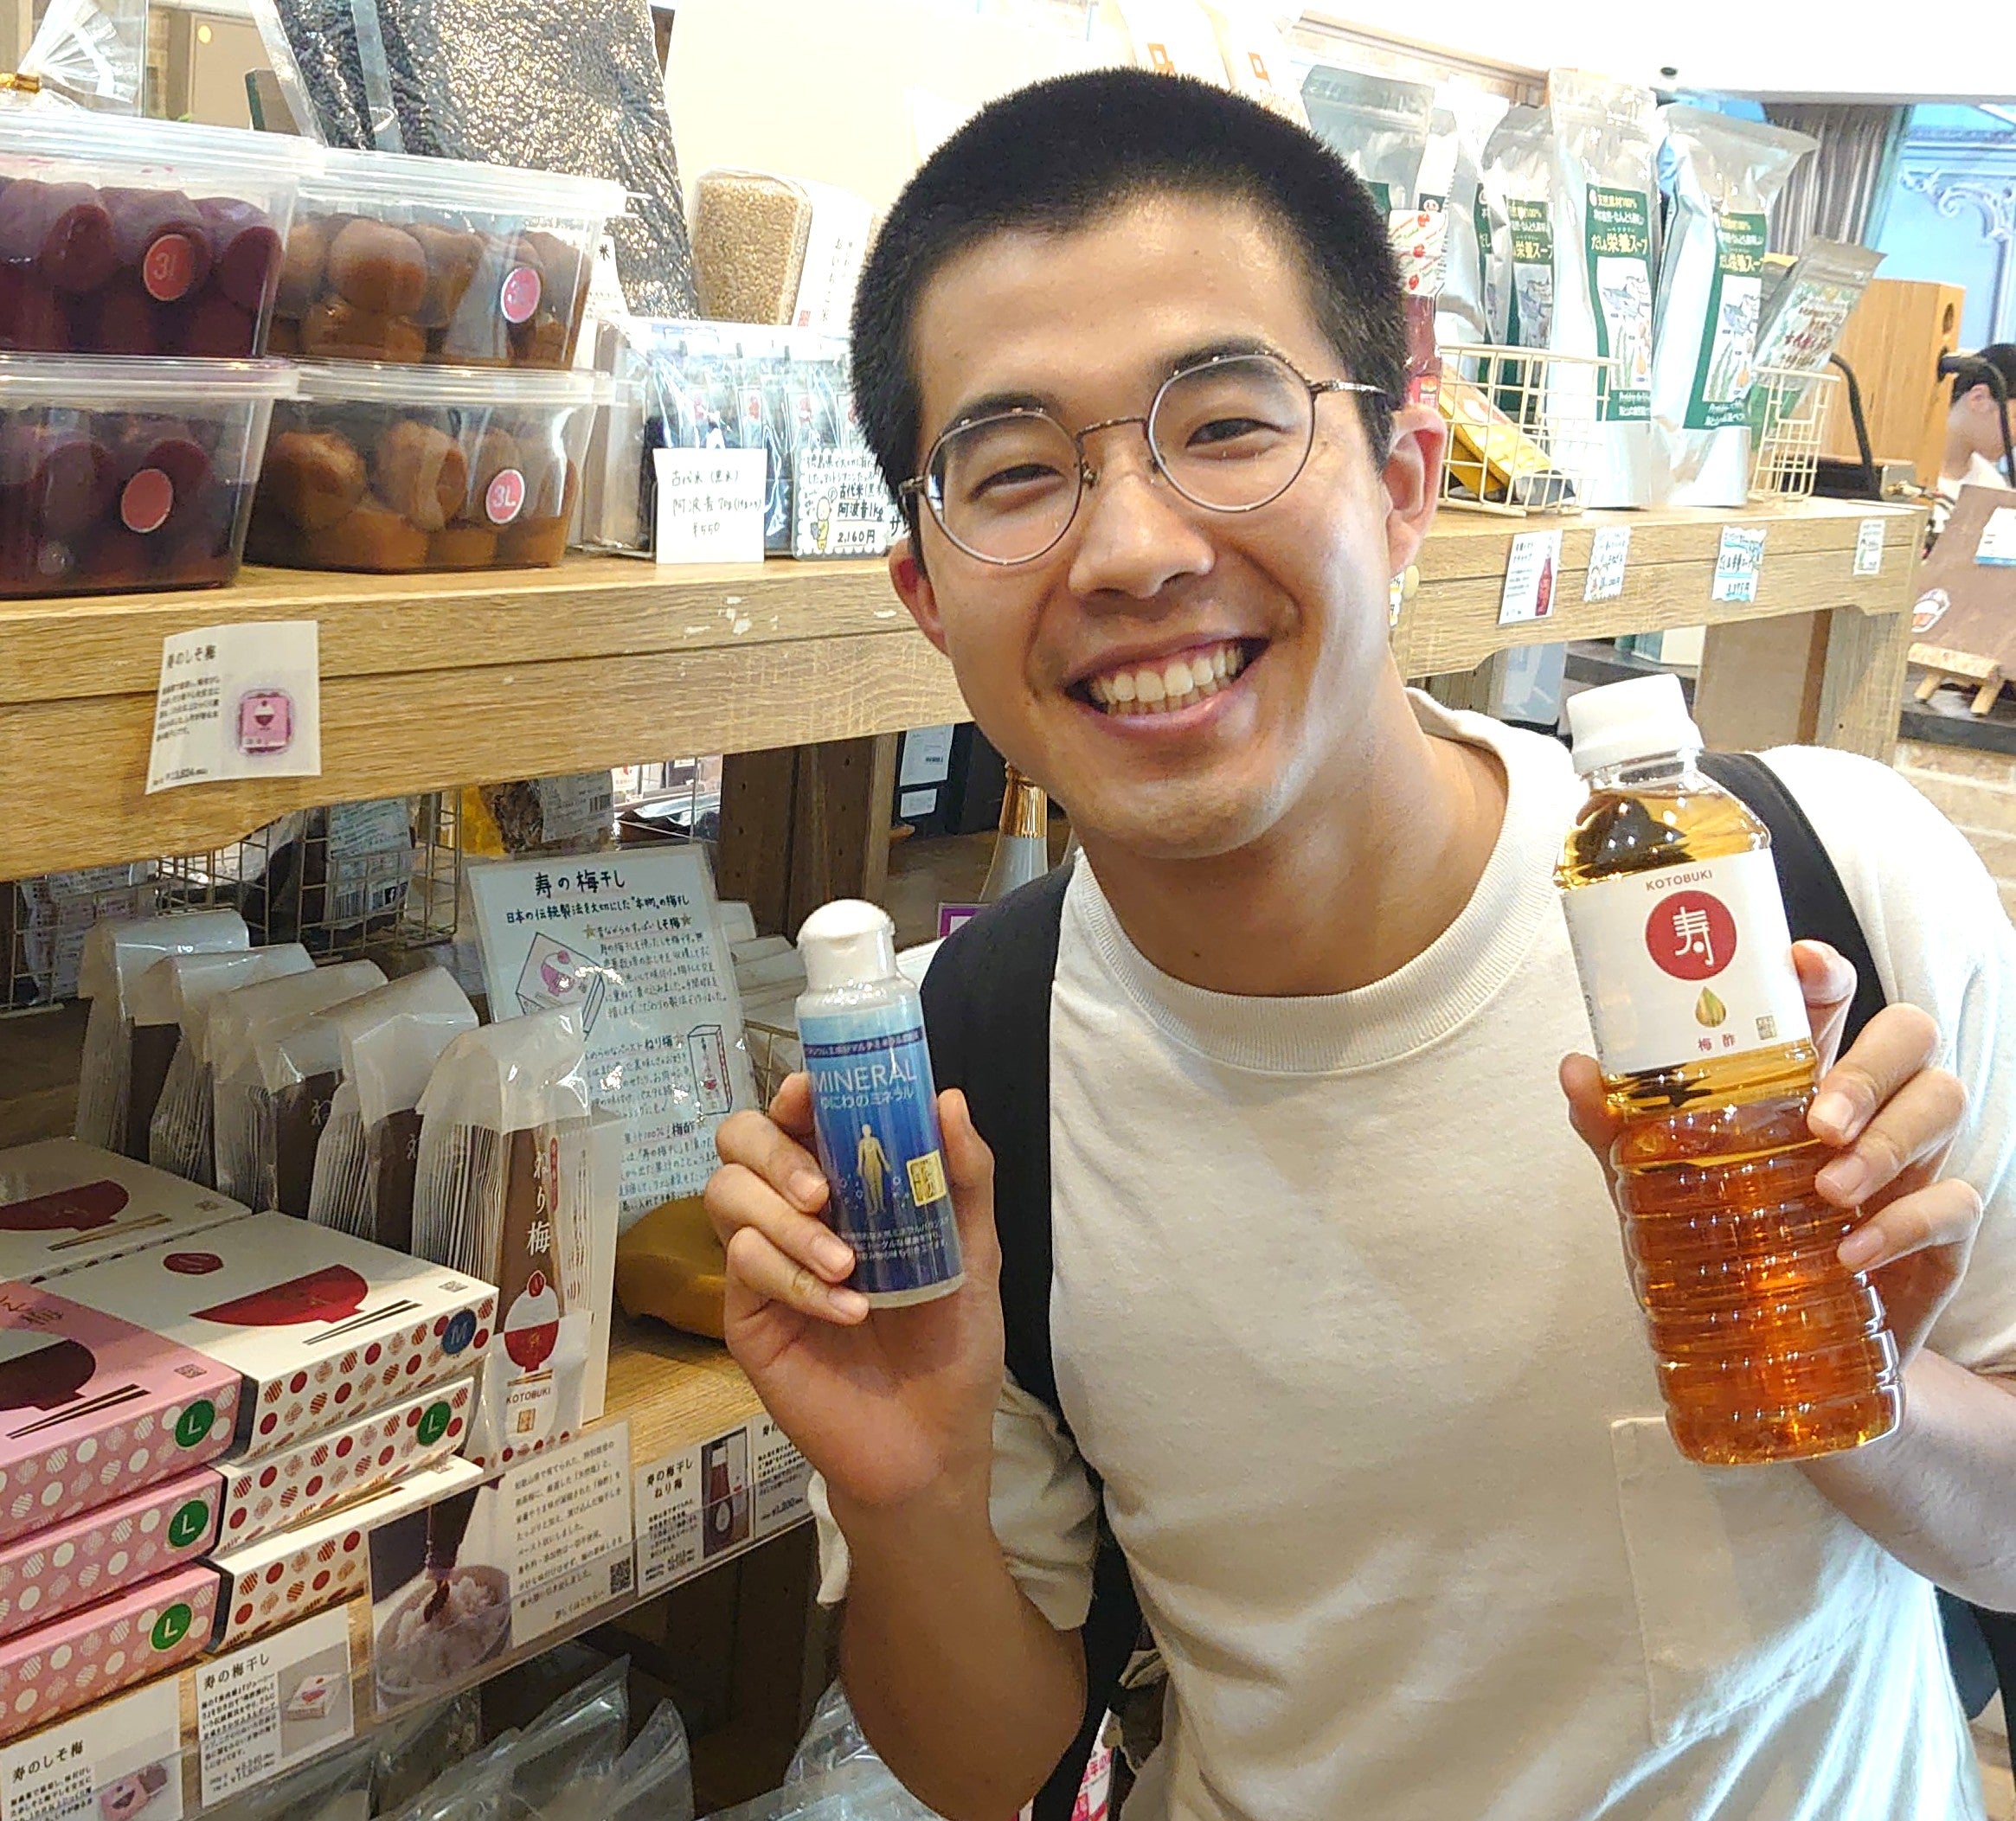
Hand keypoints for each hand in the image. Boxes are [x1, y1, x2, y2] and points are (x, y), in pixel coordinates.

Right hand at [705, 1074, 1004, 1511]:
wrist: (930, 1444)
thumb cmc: (952, 1345)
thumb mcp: (975, 1253)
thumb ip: (964, 1177)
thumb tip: (950, 1099)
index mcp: (848, 1185)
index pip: (800, 1117)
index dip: (796, 1094)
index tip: (811, 1092)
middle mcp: (797, 1213)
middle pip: (740, 1141)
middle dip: (773, 1151)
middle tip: (821, 1190)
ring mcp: (764, 1263)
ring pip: (725, 1195)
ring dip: (785, 1222)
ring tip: (847, 1264)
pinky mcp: (747, 1315)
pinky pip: (743, 1266)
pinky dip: (795, 1280)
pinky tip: (846, 1310)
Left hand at [1561, 940, 1981, 1367]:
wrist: (1781, 1352)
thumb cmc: (1726, 1244)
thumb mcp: (1658, 1187)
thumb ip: (1618, 1131)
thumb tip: (1576, 1071)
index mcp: (1801, 1077)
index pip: (1833, 998)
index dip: (1827, 971)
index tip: (1804, 968)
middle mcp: (1867, 1106)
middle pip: (1909, 1035)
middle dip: (1870, 1067)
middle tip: (1819, 1121)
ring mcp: (1911, 1160)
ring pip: (1942, 1101)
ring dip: (1888, 1141)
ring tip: (1828, 1190)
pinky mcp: (1941, 1227)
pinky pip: (1954, 1201)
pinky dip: (1904, 1223)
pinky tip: (1850, 1250)